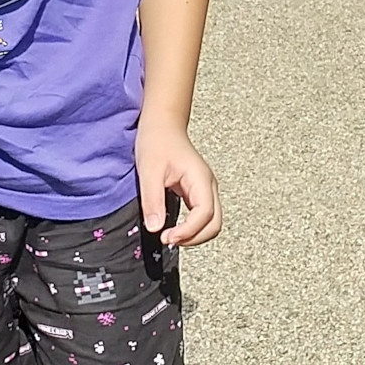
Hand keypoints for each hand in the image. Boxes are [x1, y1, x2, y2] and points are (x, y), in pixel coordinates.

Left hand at [136, 114, 220, 248]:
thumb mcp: (149, 171)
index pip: (205, 214)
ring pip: (211, 222)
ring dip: (194, 235)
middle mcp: (208, 186)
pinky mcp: (198, 192)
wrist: (162, 124)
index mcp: (201, 179)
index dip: (188, 231)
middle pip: (215, 224)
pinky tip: (174, 228)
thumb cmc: (157, 141)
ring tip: (170, 236)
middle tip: (168, 239)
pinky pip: (202, 216)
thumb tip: (155, 228)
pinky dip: (192, 228)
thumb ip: (152, 200)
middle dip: (194, 238)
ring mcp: (205, 189)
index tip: (166, 237)